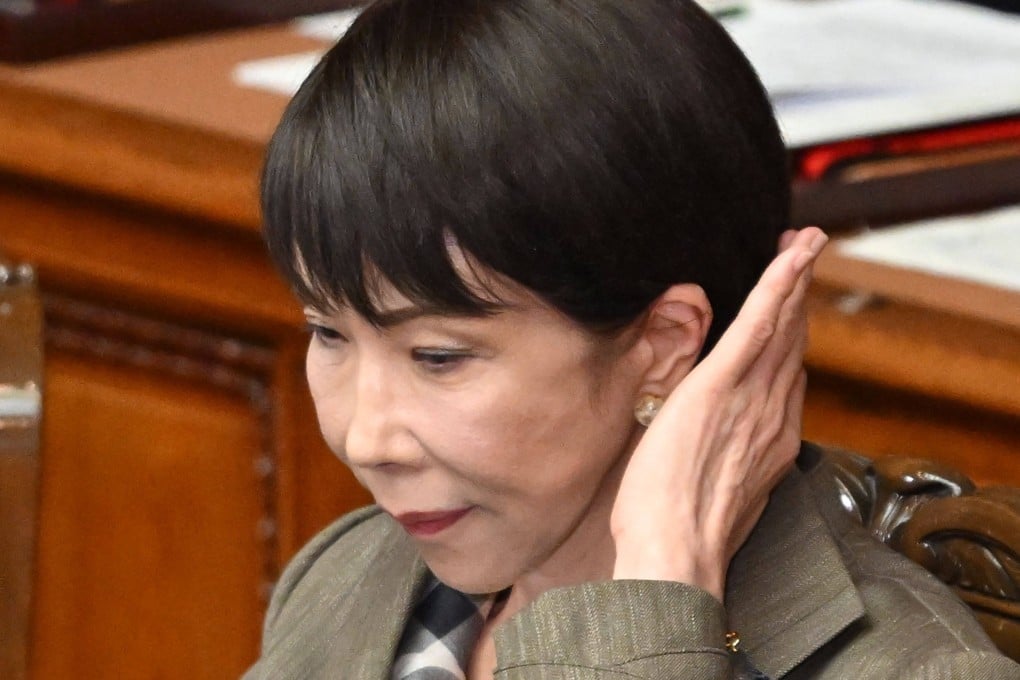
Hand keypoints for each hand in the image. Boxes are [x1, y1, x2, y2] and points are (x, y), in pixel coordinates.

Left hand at [611, 227, 827, 600]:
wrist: (676, 555)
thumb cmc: (681, 533)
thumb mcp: (715, 489)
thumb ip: (726, 455)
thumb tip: (714, 438)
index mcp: (770, 438)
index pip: (786, 373)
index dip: (792, 332)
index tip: (793, 306)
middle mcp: (772, 414)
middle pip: (792, 342)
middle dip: (798, 294)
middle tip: (802, 252)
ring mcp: (751, 399)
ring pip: (782, 326)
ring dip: (793, 278)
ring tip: (801, 242)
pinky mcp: (719, 388)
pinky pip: (756, 327)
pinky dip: (777, 287)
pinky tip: (790, 256)